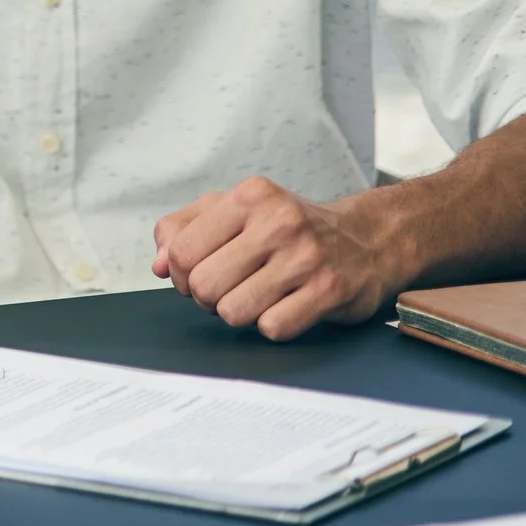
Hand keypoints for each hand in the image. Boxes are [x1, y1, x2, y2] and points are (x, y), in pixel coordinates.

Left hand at [153, 176, 405, 341]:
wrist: (367, 240)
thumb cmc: (288, 228)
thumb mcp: (234, 210)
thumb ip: (183, 229)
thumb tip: (158, 266)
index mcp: (248, 197)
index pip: (182, 251)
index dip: (180, 274)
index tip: (197, 275)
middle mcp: (278, 222)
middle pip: (204, 285)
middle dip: (207, 298)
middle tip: (227, 289)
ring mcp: (306, 257)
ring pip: (233, 311)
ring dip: (237, 314)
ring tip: (254, 298)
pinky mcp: (330, 291)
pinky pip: (272, 328)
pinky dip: (271, 325)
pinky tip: (284, 307)